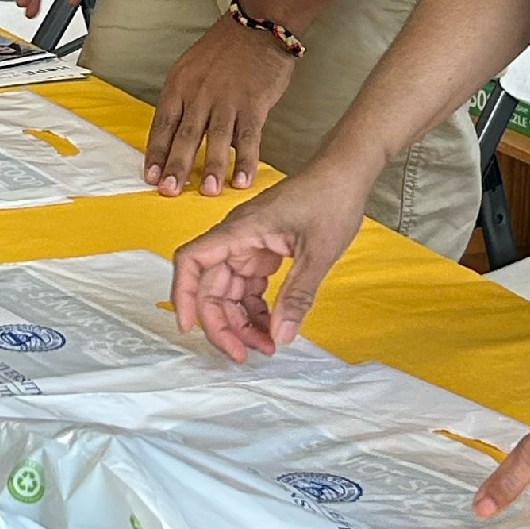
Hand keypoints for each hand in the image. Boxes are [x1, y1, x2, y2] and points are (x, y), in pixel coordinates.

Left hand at [145, 14, 298, 193]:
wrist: (256, 27)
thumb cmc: (223, 50)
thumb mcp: (190, 68)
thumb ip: (185, 101)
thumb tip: (177, 135)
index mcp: (180, 85)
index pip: (163, 124)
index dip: (156, 153)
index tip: (150, 177)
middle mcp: (200, 93)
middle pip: (185, 134)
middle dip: (176, 166)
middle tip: (169, 191)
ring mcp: (227, 99)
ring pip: (215, 138)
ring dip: (211, 167)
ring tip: (206, 192)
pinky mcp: (253, 103)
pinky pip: (248, 136)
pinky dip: (245, 159)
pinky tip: (242, 180)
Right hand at [170, 156, 370, 360]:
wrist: (345, 173)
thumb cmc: (330, 200)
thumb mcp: (318, 252)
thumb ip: (297, 295)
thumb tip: (281, 337)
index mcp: (240, 231)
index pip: (192, 260)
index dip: (184, 295)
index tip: (190, 328)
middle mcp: (237, 238)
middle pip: (209, 285)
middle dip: (221, 324)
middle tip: (243, 355)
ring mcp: (248, 245)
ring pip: (229, 291)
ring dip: (240, 321)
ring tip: (266, 347)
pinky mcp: (262, 251)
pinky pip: (248, 286)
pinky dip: (256, 309)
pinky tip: (273, 326)